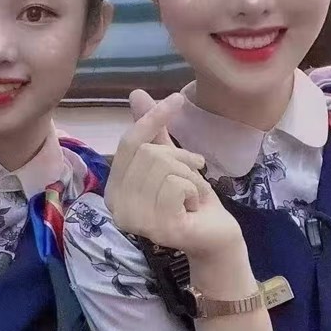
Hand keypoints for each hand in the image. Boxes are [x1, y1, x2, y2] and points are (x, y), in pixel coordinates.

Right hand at [106, 89, 244, 259]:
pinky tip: (193, 207)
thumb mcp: (171, 160)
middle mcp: (117, 206)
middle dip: (180, 158)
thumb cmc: (191, 199)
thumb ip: (152, 131)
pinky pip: (177, 186)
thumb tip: (135, 94)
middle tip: (193, 175)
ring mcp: (136, 220)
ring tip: (192, 194)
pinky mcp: (158, 229)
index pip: (129, 142)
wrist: (216, 236)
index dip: (153, 118)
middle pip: (148, 154)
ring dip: (190, 177)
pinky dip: (194, 190)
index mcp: (115, 189)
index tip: (177, 98)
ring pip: (164, 168)